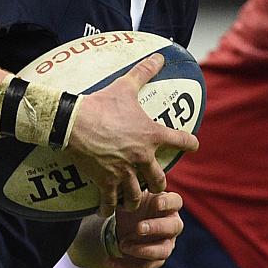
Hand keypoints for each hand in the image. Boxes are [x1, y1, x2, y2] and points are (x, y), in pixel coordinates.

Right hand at [67, 54, 199, 217]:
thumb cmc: (101, 104)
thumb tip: (159, 56)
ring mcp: (124, 172)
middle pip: (159, 180)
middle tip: (154, 184)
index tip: (194, 146)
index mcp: (150, 135)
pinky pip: (110, 202)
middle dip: (158, 184)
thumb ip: (144, 72)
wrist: (73, 122)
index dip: (190, 143)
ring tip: (132, 200)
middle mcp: (141, 157)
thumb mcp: (125, 86)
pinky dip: (109, 208)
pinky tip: (107, 211)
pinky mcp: (105, 182)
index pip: (180, 141)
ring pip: (137, 196)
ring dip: (135, 199)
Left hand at [103, 191, 183, 267]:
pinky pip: (145, 265)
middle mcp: (171, 225)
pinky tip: (111, 260)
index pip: (176, 202)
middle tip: (138, 228)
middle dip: (156, 228)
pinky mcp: (155, 260)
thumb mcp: (129, 197)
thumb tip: (120, 190)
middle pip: (174, 227)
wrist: (122, 225)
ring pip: (163, 250)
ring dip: (144, 250)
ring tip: (123, 245)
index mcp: (168, 205)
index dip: (168, 203)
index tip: (155, 203)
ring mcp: (166, 243)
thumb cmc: (131, 206)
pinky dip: (128, 264)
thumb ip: (130, 193)